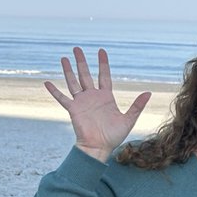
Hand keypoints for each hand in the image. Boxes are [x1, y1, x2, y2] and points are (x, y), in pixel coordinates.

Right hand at [44, 47, 150, 161]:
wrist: (99, 148)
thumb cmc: (114, 136)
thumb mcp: (128, 119)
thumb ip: (137, 105)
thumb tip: (148, 92)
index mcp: (106, 97)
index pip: (104, 75)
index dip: (103, 63)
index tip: (101, 51)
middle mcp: (92, 97)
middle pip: (85, 75)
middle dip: (81, 61)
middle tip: (76, 48)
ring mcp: (82, 102)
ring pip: (73, 82)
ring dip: (68, 70)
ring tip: (63, 58)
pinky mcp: (73, 110)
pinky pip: (62, 98)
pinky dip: (54, 91)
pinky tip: (47, 82)